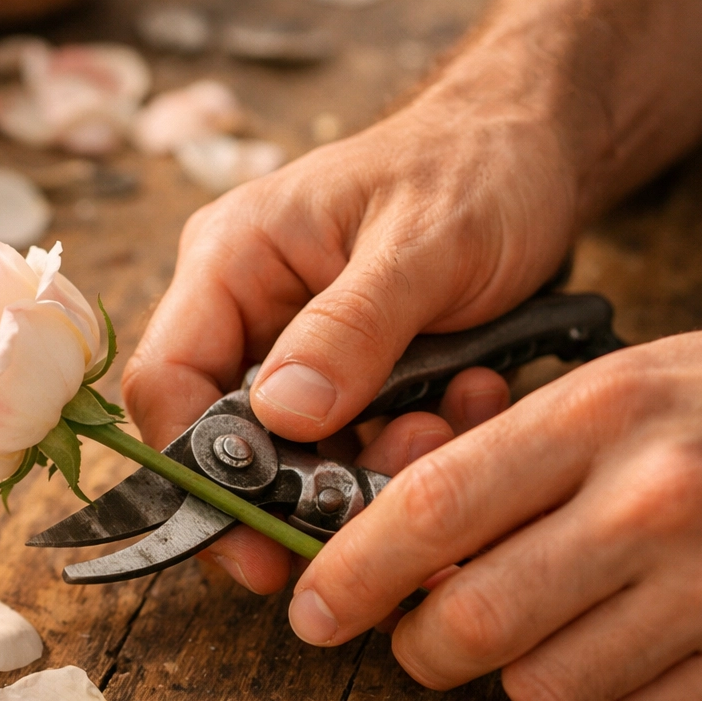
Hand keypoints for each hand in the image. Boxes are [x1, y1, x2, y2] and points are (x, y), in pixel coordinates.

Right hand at [123, 85, 577, 592]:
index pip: (166, 380)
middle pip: (228, 437)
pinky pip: (354, 443)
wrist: (535, 154)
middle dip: (303, 482)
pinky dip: (403, 451)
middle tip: (375, 501)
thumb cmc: (478, 169)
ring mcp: (297, 348)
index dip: (194, 471)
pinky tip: (465, 406)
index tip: (255, 545)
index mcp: (232, 260)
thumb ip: (351, 327)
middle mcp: (249, 311)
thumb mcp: (424, 242)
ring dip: (368, 469)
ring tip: (443, 426)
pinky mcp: (348, 377)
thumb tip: (281, 417)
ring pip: (298, 453)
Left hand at [290, 331, 701, 700]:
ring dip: (518, 678)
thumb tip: (395, 518)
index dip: (352, 569)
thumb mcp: (620, 389)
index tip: (312, 610)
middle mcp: (650, 502)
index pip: (432, 505)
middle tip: (421, 636)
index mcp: (599, 416)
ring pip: (542, 692)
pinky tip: (625, 657)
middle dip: (421, 647)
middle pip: (471, 620)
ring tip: (549, 629)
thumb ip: (510, 451)